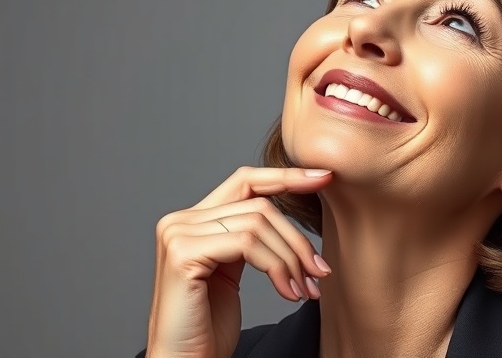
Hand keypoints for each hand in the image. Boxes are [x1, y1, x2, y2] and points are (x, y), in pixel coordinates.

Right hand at [144, 166, 332, 357]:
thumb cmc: (209, 326)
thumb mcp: (233, 269)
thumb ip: (249, 237)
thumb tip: (293, 210)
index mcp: (192, 220)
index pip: (245, 180)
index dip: (285, 176)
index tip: (324, 178)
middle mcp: (179, 220)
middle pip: (258, 205)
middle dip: (296, 238)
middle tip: (319, 271)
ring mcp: (177, 234)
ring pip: (257, 224)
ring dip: (290, 259)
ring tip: (304, 289)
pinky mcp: (183, 254)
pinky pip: (247, 244)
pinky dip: (276, 267)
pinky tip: (287, 293)